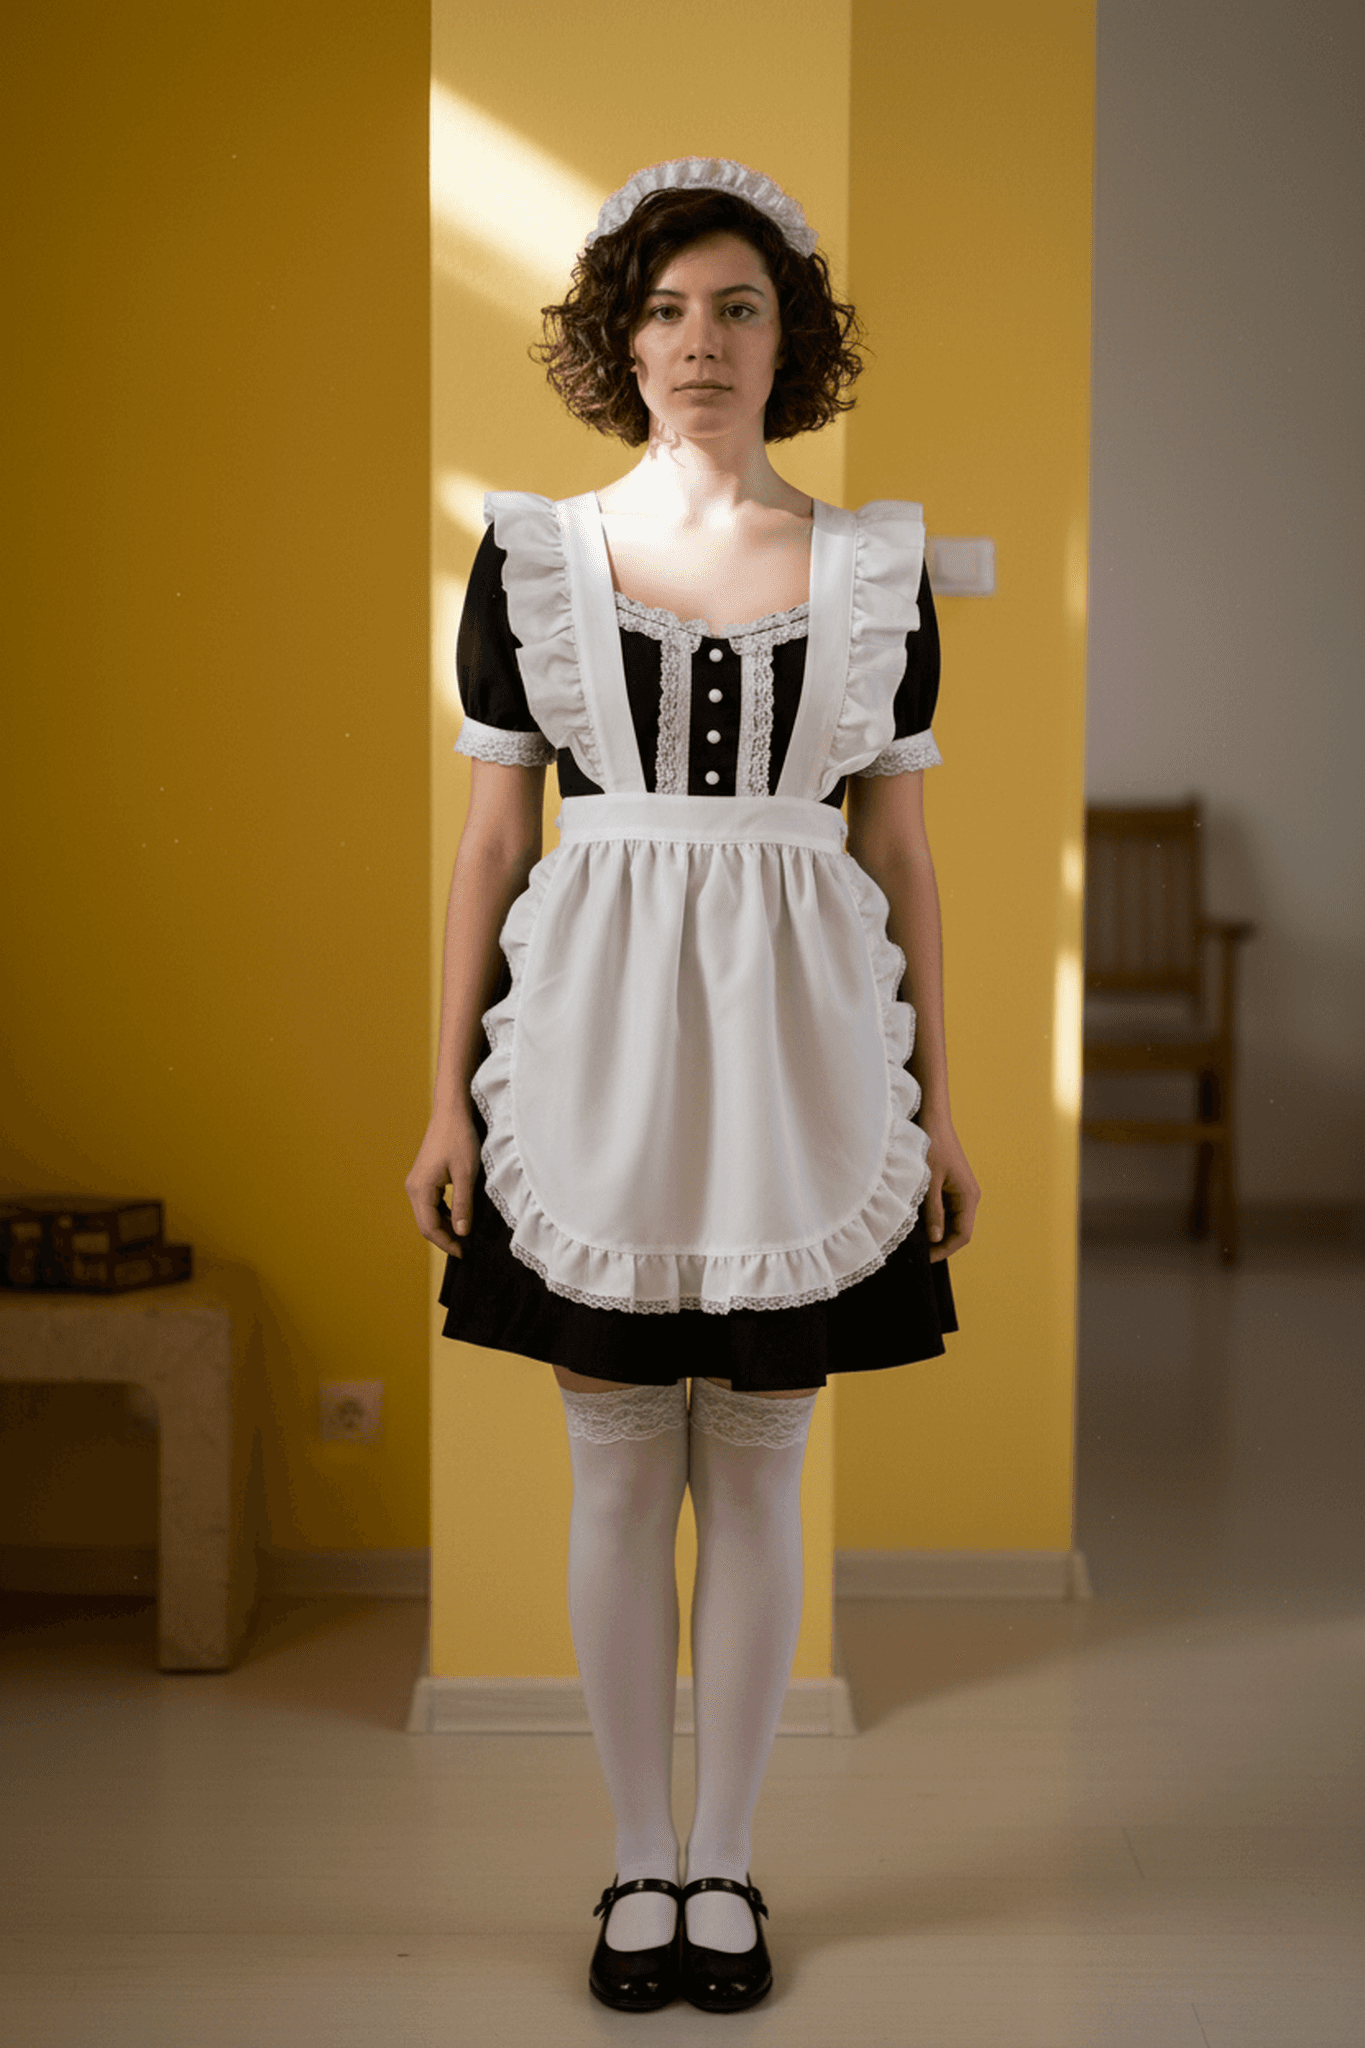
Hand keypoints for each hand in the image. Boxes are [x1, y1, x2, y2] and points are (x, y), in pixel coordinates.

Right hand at [404, 1110, 481, 1257]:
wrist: (451, 1112)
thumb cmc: (459, 1139)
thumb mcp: (466, 1175)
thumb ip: (463, 1205)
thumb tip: (462, 1232)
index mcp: (421, 1189)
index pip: (429, 1227)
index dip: (446, 1243)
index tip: (465, 1253)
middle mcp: (413, 1188)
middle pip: (426, 1224)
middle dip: (445, 1238)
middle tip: (467, 1248)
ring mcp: (417, 1183)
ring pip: (428, 1215)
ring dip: (445, 1227)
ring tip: (465, 1235)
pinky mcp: (424, 1178)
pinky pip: (431, 1204)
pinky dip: (444, 1214)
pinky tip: (460, 1217)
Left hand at [920, 1116, 979, 1262]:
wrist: (933, 1118)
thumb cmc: (932, 1144)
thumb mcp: (928, 1181)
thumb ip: (933, 1211)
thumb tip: (935, 1238)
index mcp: (968, 1196)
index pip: (962, 1235)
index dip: (944, 1250)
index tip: (925, 1258)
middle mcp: (968, 1196)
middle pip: (958, 1231)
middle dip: (940, 1243)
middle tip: (917, 1251)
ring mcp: (960, 1191)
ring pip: (951, 1221)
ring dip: (936, 1231)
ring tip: (915, 1238)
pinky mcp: (951, 1186)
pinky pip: (946, 1210)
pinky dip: (934, 1218)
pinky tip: (918, 1221)